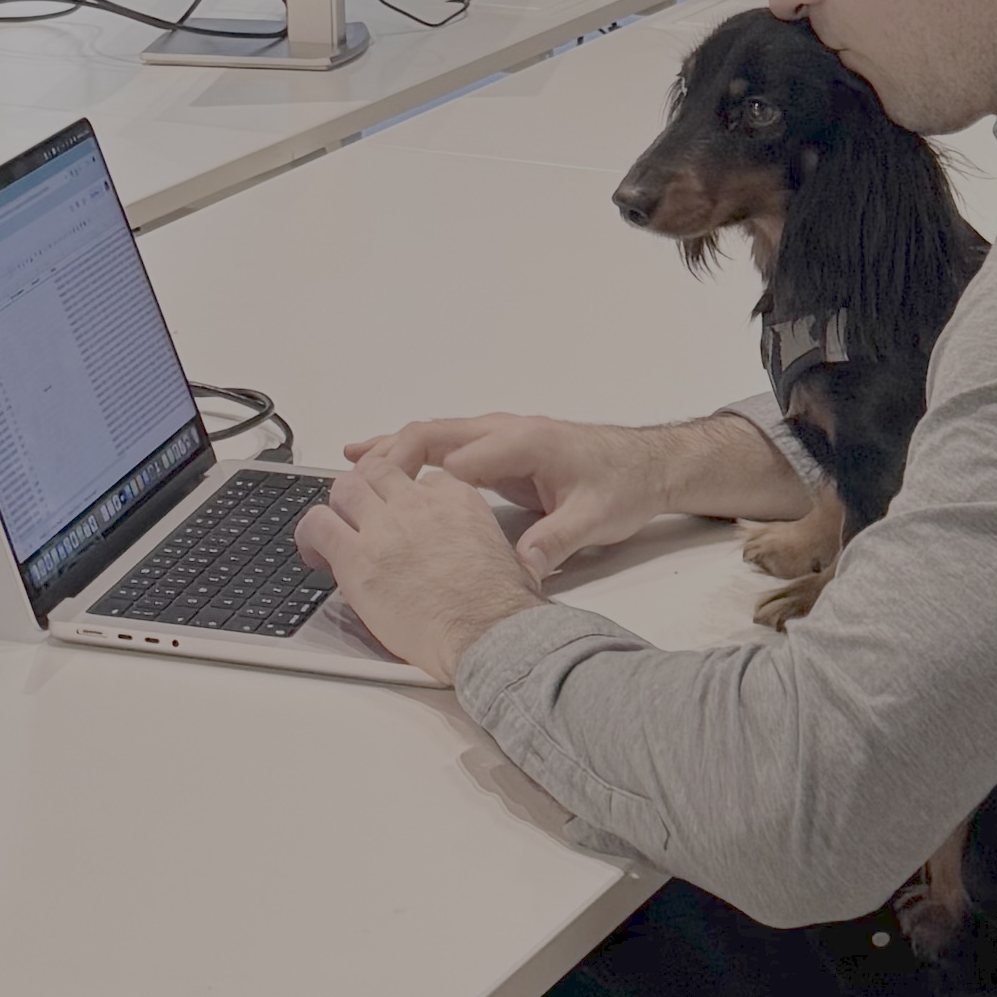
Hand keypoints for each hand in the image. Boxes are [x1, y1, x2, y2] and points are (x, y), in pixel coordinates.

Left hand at [295, 454, 542, 683]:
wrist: (485, 634)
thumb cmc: (500, 609)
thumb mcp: (507, 558)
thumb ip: (488, 545)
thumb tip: (497, 559)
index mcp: (456, 500)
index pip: (421, 479)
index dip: (406, 498)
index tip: (402, 516)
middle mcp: (416, 504)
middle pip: (378, 472)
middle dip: (367, 489)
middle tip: (359, 514)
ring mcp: (384, 526)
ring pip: (345, 487)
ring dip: (337, 506)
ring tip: (335, 529)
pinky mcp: (356, 556)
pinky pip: (318, 524)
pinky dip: (310, 534)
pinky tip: (313, 552)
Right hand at [344, 411, 668, 583]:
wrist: (646, 465)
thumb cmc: (622, 483)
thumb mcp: (595, 518)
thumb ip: (557, 539)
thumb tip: (525, 564)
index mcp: (524, 443)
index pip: (459, 454)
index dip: (420, 474)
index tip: (390, 498)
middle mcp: (505, 432)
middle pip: (434, 433)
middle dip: (390, 453)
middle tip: (352, 477)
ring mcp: (499, 437)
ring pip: (433, 435)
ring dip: (393, 448)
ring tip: (350, 464)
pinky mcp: (497, 450)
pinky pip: (444, 446)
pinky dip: (410, 452)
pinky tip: (382, 461)